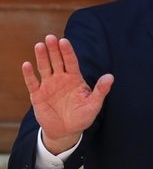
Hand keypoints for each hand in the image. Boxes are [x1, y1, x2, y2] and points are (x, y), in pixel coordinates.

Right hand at [22, 35, 112, 153]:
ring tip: (39, 45)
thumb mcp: (94, 104)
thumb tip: (110, 76)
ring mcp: (48, 85)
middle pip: (57, 61)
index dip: (67, 51)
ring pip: (44, 68)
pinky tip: (26, 64)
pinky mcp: (37, 95)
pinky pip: (32, 82)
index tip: (64, 41)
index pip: (71, 61)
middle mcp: (61, 78)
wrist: (67, 131)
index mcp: (75, 78)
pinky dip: (29, 74)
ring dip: (42, 57)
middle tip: (50, 37)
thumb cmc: (82, 116)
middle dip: (54, 49)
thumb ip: (101, 90)